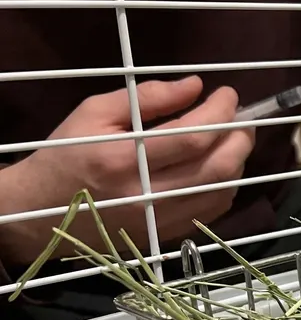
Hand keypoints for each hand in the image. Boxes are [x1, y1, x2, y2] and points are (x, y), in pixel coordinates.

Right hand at [0, 76, 255, 265]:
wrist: (43, 210)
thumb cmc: (68, 153)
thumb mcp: (94, 113)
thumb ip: (147, 97)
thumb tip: (195, 86)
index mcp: (124, 160)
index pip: (192, 137)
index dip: (220, 113)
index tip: (228, 94)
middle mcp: (148, 195)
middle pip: (219, 168)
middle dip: (240, 137)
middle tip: (240, 117)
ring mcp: (161, 220)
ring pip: (223, 190)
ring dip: (238, 160)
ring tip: (232, 137)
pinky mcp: (168, 233)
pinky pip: (214, 209)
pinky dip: (228, 184)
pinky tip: (219, 165)